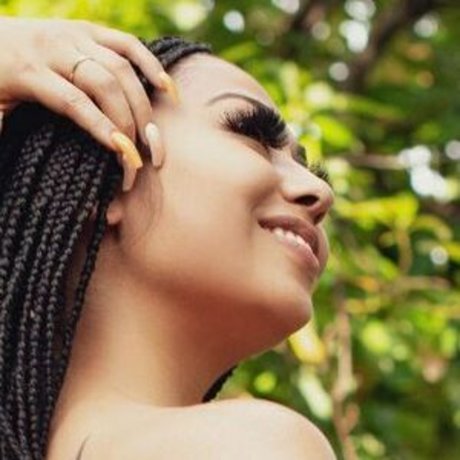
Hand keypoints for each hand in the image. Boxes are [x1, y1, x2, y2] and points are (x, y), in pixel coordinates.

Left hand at [0, 17, 172, 187]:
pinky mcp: (89, 29)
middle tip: (142, 153)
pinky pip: (127, 43)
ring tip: (153, 133)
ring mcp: (75, 34)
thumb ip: (2, 130)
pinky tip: (167, 88)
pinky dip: (150, 64)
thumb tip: (13, 176)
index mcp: (28, 71)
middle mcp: (55, 48)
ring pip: (121, 66)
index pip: (76, 103)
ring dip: (142, 102)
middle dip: (129, 120)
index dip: (103, 129)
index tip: (126, 155)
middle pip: (105, 84)